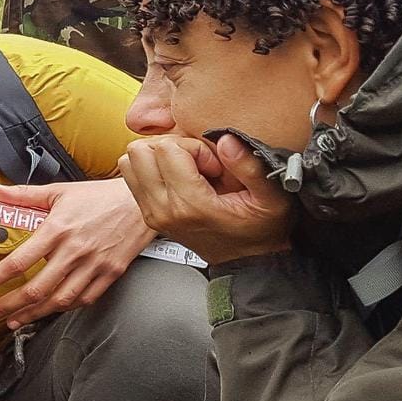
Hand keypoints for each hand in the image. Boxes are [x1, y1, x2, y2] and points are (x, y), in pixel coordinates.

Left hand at [0, 178, 153, 330]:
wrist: (141, 202)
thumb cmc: (100, 197)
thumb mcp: (58, 191)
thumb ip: (21, 194)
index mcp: (57, 229)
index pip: (18, 261)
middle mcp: (74, 250)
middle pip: (36, 288)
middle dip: (7, 306)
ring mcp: (93, 265)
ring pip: (59, 299)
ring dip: (33, 314)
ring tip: (14, 320)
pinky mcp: (109, 274)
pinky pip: (84, 299)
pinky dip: (64, 308)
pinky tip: (50, 310)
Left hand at [121, 135, 293, 264]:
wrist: (247, 260)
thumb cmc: (260, 230)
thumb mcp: (271, 198)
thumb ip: (250, 166)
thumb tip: (225, 140)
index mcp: (190, 205)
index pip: (168, 148)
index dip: (194, 147)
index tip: (213, 165)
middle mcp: (163, 209)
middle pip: (140, 150)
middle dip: (171, 147)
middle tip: (197, 164)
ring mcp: (152, 213)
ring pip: (130, 161)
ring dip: (156, 156)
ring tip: (185, 168)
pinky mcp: (148, 213)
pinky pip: (132, 175)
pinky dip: (150, 168)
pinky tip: (178, 177)